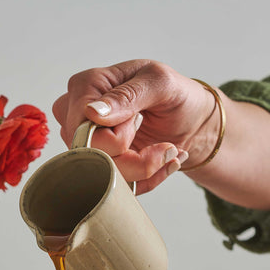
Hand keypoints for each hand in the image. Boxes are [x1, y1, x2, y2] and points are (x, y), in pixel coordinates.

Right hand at [52, 60, 218, 194]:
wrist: (191, 120)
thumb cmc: (175, 93)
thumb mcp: (160, 83)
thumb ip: (127, 96)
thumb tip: (92, 113)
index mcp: (86, 87)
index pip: (82, 129)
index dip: (116, 138)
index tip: (142, 122)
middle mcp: (78, 117)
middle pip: (90, 158)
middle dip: (133, 160)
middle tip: (162, 144)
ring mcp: (88, 144)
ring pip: (103, 177)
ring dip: (143, 171)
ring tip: (167, 152)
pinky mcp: (101, 165)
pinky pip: (116, 186)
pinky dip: (146, 180)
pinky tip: (162, 163)